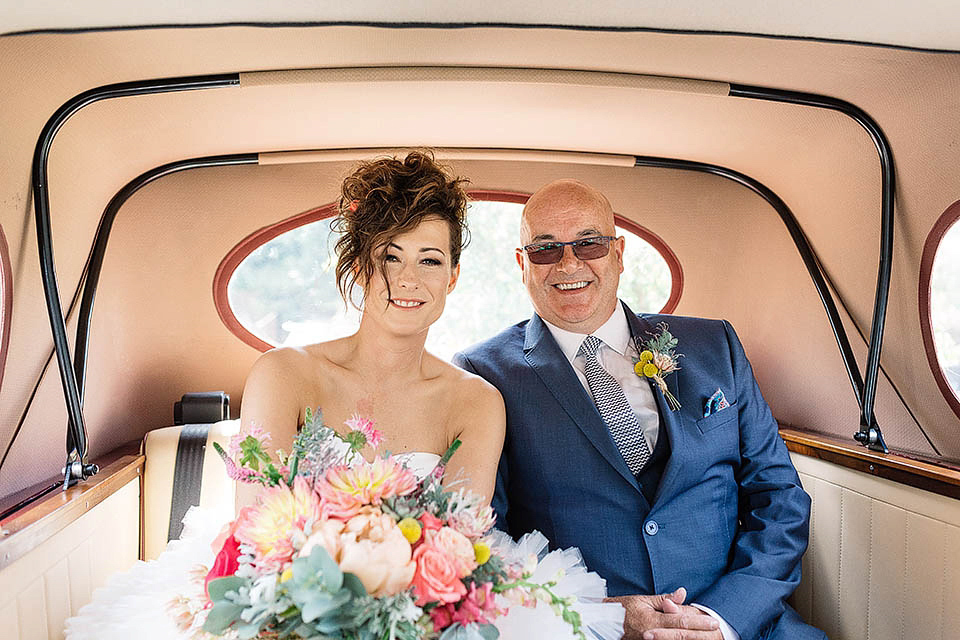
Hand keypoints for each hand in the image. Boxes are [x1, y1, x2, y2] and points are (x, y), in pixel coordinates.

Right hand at [606, 587, 721, 639]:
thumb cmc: (623, 609)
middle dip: (701, 633)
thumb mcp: (643, 600)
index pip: (680, 622)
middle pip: (682, 635)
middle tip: (716, 629)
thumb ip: (664, 599)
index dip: (699, 622)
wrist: (605, 622)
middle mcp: (653, 634)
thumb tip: (682, 594)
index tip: (713, 621)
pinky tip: (689, 639)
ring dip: (692, 638)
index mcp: (652, 620)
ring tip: (707, 635)